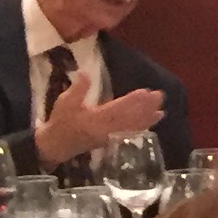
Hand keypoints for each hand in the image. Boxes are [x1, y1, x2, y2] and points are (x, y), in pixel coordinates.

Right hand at [35, 76, 163, 166]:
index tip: (146, 91)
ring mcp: (112, 136)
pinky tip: (150, 123)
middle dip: (146, 107)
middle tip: (160, 96)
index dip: (134, 100)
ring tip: (161, 110)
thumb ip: (78, 88)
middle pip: (131, 117)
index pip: (119, 108)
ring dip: (148, 118)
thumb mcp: (65, 102)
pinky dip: (142, 128)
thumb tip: (86, 72)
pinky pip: (131, 134)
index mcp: (97, 118)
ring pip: (133, 126)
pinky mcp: (112, 141)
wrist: (57, 145)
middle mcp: (108, 128)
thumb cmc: (61, 122)